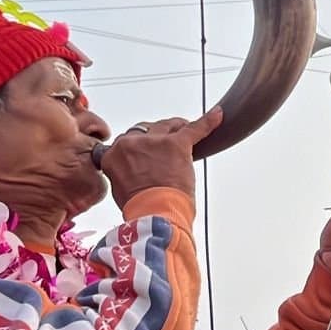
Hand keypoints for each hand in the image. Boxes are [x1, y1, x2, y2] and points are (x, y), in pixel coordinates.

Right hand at [99, 109, 222, 209]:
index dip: (139, 146)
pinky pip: (195, 128)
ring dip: (176, 129)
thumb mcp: (119, 188)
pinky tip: (216, 115)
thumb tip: (132, 169)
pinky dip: (208, 121)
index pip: (126, 140)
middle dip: (156, 136)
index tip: (145, 151)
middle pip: (145, 129)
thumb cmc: (139, 206)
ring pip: (167, 125)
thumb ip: (123, 172)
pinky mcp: (178, 143)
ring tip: (184, 133)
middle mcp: (131, 143)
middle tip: (165, 147)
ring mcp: (155, 141)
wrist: (154, 213)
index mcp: (114, 154)